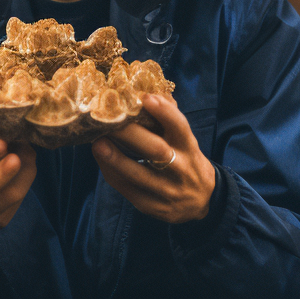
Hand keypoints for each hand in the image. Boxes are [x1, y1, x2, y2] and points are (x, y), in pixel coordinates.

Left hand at [91, 93, 215, 223]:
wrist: (202, 201)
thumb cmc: (187, 159)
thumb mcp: (185, 140)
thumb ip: (169, 119)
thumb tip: (144, 91)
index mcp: (190, 148)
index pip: (180, 128)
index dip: (164, 113)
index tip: (145, 98)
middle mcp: (182, 169)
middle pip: (156, 150)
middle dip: (130, 134)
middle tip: (107, 119)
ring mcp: (168, 191)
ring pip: (140, 174)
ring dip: (116, 158)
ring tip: (97, 142)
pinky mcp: (154, 207)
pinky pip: (130, 190)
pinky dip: (113, 173)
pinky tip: (102, 159)